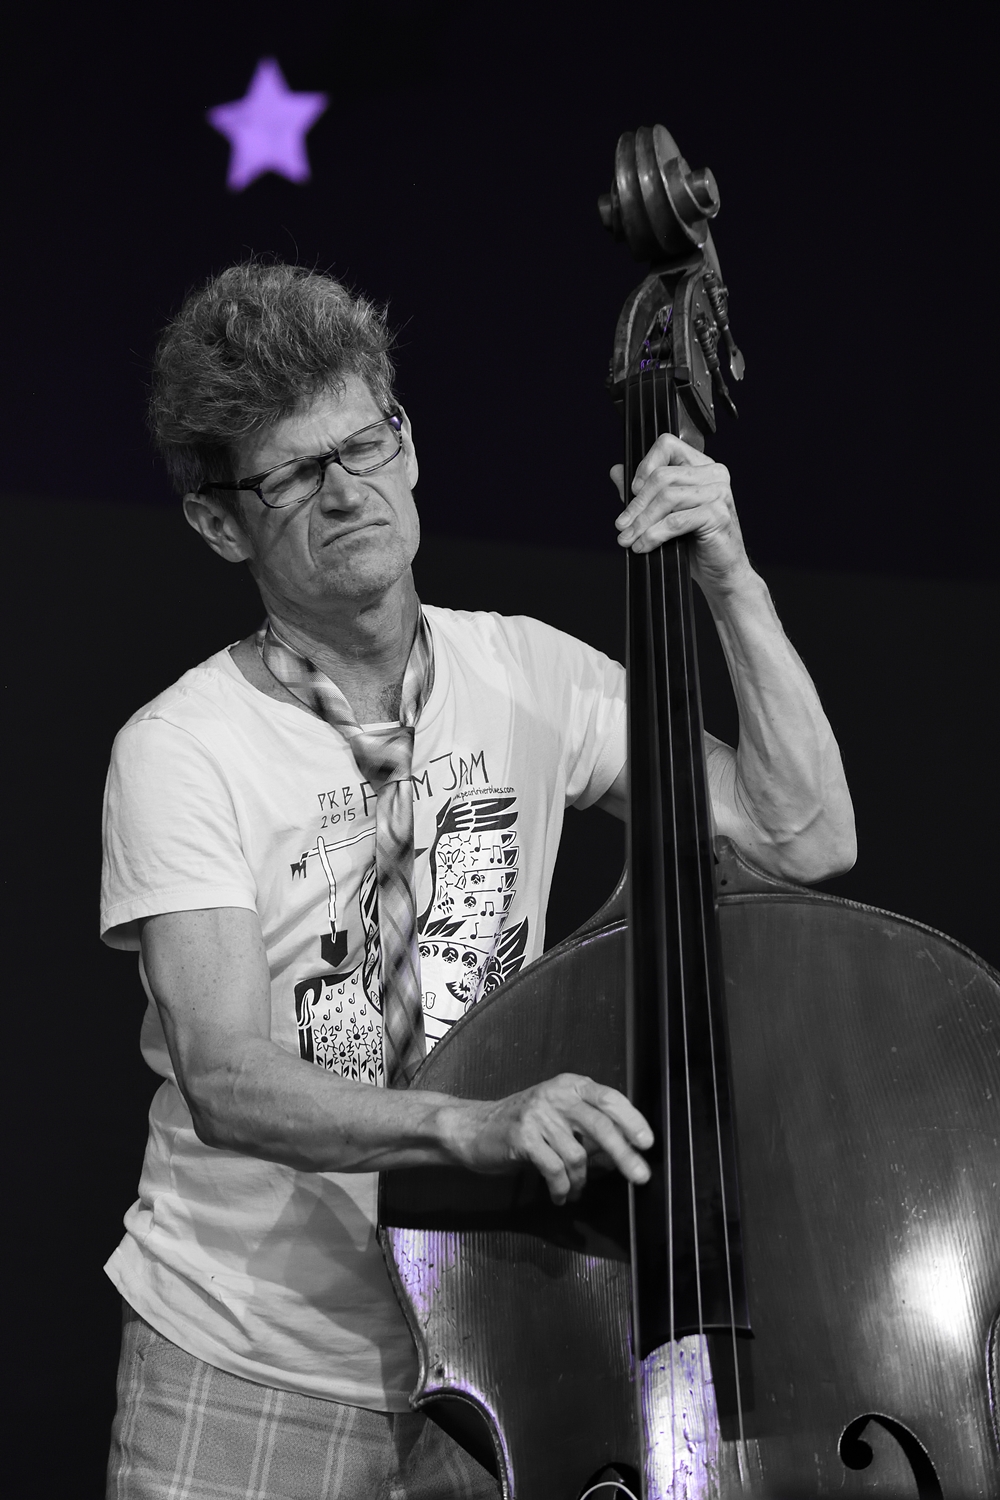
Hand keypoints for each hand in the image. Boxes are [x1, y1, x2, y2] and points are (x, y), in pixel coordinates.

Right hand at [451, 1073, 652, 1205]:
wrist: (474, 1128)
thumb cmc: (523, 1127)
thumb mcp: (558, 1120)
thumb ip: (588, 1132)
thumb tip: (622, 1155)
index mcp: (570, 1086)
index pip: (609, 1098)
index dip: (631, 1119)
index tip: (647, 1142)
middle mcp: (555, 1095)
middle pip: (600, 1125)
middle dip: (623, 1154)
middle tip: (640, 1176)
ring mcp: (538, 1114)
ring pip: (577, 1155)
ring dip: (580, 1181)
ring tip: (574, 1190)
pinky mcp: (522, 1136)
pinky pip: (554, 1169)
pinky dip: (561, 1188)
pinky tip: (559, 1195)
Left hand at [611, 432, 751, 595]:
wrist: (721, 572)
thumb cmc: (698, 542)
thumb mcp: (666, 512)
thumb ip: (644, 490)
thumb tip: (618, 470)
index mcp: (702, 466)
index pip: (667, 446)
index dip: (645, 466)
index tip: (631, 491)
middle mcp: (713, 474)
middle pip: (662, 476)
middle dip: (636, 504)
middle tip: (622, 525)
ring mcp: (718, 492)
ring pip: (667, 498)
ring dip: (642, 522)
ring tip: (629, 538)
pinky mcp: (717, 514)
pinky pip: (675, 521)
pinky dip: (654, 535)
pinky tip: (644, 545)